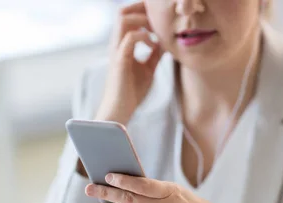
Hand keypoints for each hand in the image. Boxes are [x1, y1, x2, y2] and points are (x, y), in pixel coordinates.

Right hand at [95, 1, 164, 124]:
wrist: (120, 111)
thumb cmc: (131, 93)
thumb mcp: (148, 69)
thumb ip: (154, 55)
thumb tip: (165, 43)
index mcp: (122, 44)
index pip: (128, 16)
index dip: (143, 12)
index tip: (160, 19)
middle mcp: (117, 43)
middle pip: (123, 11)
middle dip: (141, 10)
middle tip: (158, 21)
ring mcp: (117, 50)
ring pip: (123, 18)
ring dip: (142, 20)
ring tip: (155, 31)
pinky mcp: (120, 60)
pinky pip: (130, 37)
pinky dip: (144, 37)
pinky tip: (153, 46)